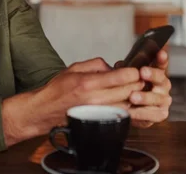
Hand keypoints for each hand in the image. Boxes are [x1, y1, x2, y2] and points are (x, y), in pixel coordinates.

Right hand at [1, 58, 144, 145]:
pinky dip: (126, 108)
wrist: (45, 110)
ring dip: (133, 97)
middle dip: (137, 83)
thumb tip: (113, 67)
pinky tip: (125, 102)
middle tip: (140, 78)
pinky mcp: (98, 121)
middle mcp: (94, 99)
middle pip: (128, 91)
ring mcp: (97, 112)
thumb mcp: (75, 68)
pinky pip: (119, 114)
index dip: (133, 72)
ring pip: (127, 105)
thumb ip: (96, 64)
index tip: (135, 69)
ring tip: (134, 90)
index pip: (121, 77)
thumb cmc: (58, 88)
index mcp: (88, 82)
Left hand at [114, 50, 171, 128]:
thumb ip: (125, 70)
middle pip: (161, 78)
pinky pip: (152, 114)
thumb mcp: (126, 78)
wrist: (132, 111)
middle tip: (142, 72)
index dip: (161, 58)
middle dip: (152, 74)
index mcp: (156, 73)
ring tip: (133, 97)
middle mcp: (162, 85)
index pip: (160, 64)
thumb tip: (119, 66)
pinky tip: (132, 111)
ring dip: (145, 97)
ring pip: (157, 97)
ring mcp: (163, 100)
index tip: (160, 53)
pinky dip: (141, 113)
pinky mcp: (160, 114)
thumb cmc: (130, 90)